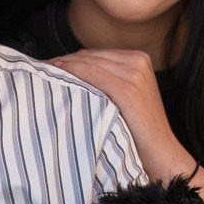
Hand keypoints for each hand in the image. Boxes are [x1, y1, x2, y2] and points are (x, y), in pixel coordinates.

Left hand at [53, 49, 195, 183]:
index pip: (96, 54)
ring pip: (88, 62)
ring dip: (65, 65)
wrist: (161, 150)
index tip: (51, 65)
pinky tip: (58, 77)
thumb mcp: (129, 96)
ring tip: (45, 73)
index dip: (71, 58)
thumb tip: (76, 73)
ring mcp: (134, 72)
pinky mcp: (127, 87)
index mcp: (139, 58)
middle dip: (65, 60)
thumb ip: (110, 80)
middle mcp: (138, 60)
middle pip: (91, 56)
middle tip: (42, 68)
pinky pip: (91, 73)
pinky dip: (72, 72)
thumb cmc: (140, 129)